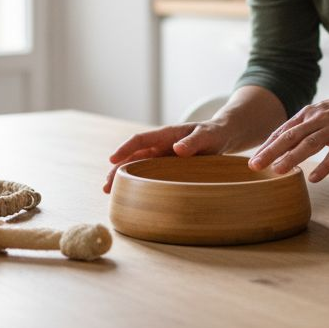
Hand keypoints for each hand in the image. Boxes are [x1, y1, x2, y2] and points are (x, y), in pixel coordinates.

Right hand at [103, 120, 231, 192]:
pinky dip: (137, 181)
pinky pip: (148, 173)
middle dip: (118, 169)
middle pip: (133, 155)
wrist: (221, 136)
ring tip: (109, 191)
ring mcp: (162, 156)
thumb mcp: (207, 136)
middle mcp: (160, 145)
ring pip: (137, 165)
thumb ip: (194, 142)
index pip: (140, 140)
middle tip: (107, 186)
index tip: (112, 159)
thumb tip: (178, 149)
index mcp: (166, 135)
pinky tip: (129, 193)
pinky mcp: (166, 166)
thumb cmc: (214, 134)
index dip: (125, 149)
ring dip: (123, 176)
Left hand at [248, 83, 328, 182]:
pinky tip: (313, 178)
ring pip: (310, 144)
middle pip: (290, 136)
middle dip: (271, 151)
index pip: (283, 130)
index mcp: (310, 114)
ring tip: (277, 171)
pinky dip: (324, 166)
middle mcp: (319, 119)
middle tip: (254, 165)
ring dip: (292, 158)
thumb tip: (286, 142)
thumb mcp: (322, 112)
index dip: (267, 145)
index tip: (253, 159)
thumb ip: (306, 126)